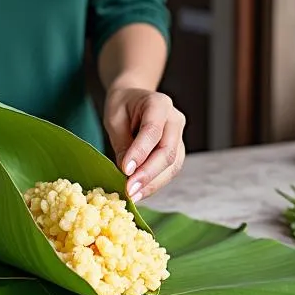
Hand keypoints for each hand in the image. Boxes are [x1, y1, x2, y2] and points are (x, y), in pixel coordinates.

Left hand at [102, 85, 185, 202]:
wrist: (134, 98)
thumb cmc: (122, 106)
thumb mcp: (115, 118)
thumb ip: (122, 143)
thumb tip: (127, 172)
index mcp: (159, 103)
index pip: (152, 130)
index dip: (140, 152)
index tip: (125, 170)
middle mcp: (175, 119)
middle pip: (168, 151)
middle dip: (148, 174)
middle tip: (129, 190)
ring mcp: (179, 136)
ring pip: (173, 165)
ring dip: (153, 183)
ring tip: (133, 196)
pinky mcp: (177, 151)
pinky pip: (170, 170)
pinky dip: (155, 183)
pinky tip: (140, 192)